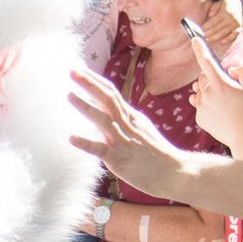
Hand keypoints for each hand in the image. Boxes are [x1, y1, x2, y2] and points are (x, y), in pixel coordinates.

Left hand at [70, 67, 196, 197]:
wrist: (173, 171)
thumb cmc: (156, 152)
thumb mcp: (141, 128)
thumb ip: (126, 118)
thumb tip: (113, 108)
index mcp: (131, 116)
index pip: (111, 92)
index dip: (96, 80)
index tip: (80, 69)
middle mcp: (126, 124)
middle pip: (107, 98)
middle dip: (89, 84)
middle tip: (72, 71)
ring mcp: (122, 140)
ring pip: (102, 119)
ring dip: (85, 107)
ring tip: (69, 95)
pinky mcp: (118, 158)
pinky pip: (100, 149)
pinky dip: (86, 143)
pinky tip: (71, 138)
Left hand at [186, 36, 242, 155]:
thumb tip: (232, 68)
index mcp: (219, 83)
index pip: (206, 61)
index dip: (200, 48)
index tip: (194, 39)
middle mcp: (207, 93)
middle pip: (203, 78)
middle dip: (211, 79)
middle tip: (225, 87)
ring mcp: (202, 106)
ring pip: (200, 93)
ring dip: (208, 92)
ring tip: (224, 101)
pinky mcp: (199, 118)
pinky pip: (201, 107)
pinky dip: (208, 106)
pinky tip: (221, 113)